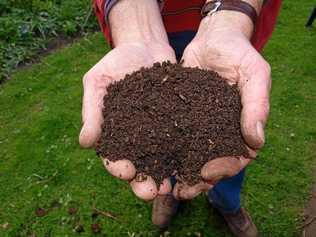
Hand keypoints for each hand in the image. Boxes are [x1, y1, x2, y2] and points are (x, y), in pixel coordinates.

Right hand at [79, 41, 175, 199]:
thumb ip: (91, 111)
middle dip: (144, 181)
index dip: (118, 167)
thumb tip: (85, 142)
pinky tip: (193, 164)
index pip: (113, 156)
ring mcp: (158, 132)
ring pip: (162, 160)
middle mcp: (137, 138)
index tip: (126, 171)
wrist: (144, 46)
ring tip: (173, 187)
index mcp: (114, 132)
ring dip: (166, 175)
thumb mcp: (98, 82)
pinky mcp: (176, 123)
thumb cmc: (116, 63)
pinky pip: (182, 141)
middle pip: (139, 166)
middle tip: (151, 192)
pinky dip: (186, 155)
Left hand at [173, 12, 270, 199]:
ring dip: (176, 171)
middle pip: (209, 163)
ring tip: (162, 184)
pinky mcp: (179, 115)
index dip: (223, 170)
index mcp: (239, 127)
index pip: (235, 158)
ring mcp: (198, 125)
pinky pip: (171, 135)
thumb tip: (257, 142)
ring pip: (188, 154)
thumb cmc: (239, 54)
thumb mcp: (254, 75)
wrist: (213, 38)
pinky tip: (149, 158)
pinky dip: (162, 149)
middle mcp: (218, 131)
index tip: (205, 175)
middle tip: (180, 192)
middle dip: (195, 180)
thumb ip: (257, 106)